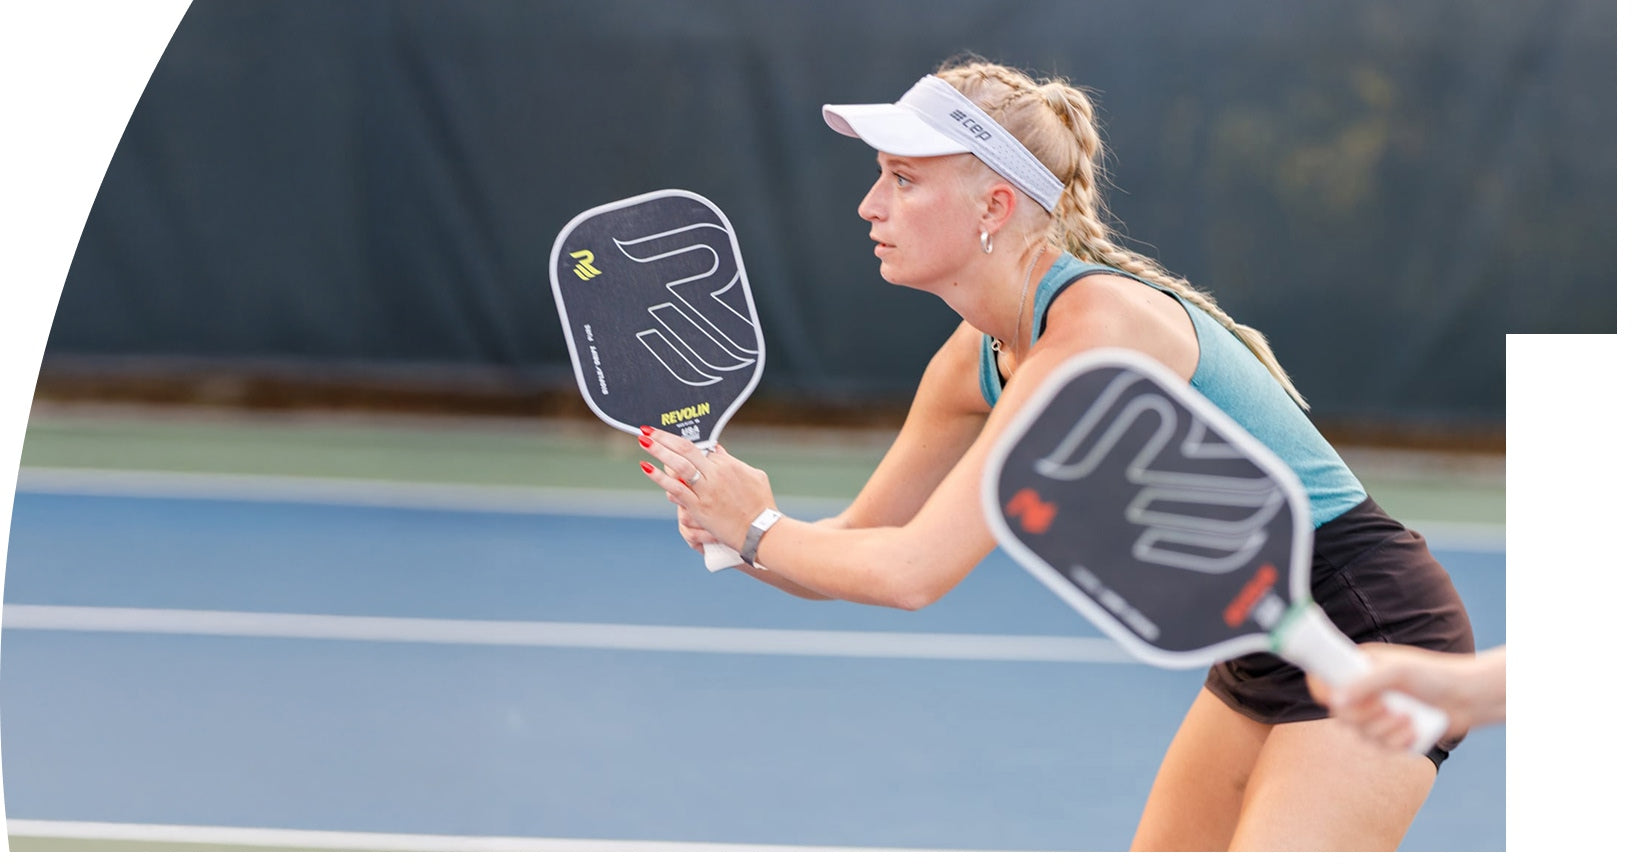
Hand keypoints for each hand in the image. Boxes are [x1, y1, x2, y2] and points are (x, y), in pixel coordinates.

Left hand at [637, 426, 775, 549]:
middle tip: (648, 429)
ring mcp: (706, 491)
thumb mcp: (754, 475)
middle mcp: (716, 474)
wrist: (761, 531)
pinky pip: (676, 489)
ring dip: (659, 450)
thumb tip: (718, 449)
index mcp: (728, 464)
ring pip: (679, 465)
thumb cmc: (762, 505)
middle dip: (665, 437)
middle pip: (686, 449)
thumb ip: (733, 461)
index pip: (701, 449)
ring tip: (643, 440)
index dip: (682, 446)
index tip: (668, 441)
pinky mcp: (699, 507)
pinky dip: (660, 477)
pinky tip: (646, 466)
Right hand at [1308, 644, 1505, 750]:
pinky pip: (1380, 747)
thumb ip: (1364, 684)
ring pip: (1360, 734)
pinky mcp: (1390, 734)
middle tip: (1387, 707)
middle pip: (1339, 714)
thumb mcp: (1397, 672)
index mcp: (1357, 668)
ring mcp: (1375, 714)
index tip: (1334, 699)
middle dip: (1365, 716)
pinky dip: (1397, 742)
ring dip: (1385, 730)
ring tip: (1408, 718)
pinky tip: (1413, 730)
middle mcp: (1362, 691)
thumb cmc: (1433, 675)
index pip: (1322, 679)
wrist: (1467, 697)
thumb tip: (1335, 700)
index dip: (1322, 690)